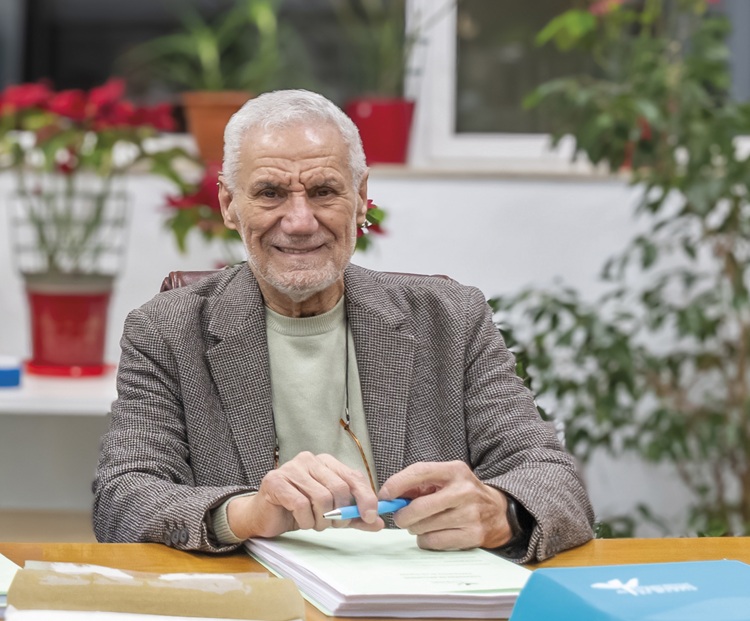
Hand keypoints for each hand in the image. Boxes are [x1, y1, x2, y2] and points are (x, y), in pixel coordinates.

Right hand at [227, 452, 383, 538]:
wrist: (264, 517)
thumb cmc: (298, 512)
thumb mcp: (332, 514)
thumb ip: (354, 516)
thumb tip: (379, 522)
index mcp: (325, 462)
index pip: (353, 476)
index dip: (365, 498)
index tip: (371, 517)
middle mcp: (309, 460)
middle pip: (339, 488)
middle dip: (341, 513)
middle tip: (334, 525)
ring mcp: (291, 468)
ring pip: (321, 497)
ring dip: (321, 520)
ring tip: (315, 524)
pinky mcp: (275, 481)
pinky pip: (300, 504)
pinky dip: (305, 520)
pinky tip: (301, 522)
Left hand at [378, 461, 511, 549]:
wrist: (497, 511)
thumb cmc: (461, 493)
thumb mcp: (444, 479)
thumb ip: (418, 484)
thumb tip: (388, 495)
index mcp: (454, 470)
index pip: (420, 471)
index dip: (397, 483)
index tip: (384, 495)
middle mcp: (464, 491)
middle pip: (419, 507)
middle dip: (403, 515)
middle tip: (401, 517)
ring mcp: (470, 514)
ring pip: (424, 527)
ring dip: (415, 528)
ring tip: (422, 523)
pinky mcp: (472, 535)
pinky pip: (434, 542)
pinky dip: (426, 540)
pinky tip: (432, 533)